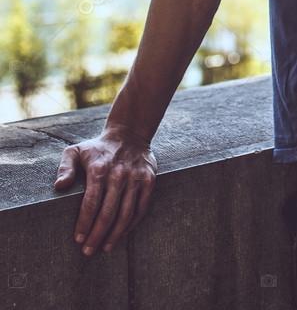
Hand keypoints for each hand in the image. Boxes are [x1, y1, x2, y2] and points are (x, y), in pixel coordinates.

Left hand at [53, 125, 157, 255]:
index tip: (78, 240)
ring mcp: (136, 178)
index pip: (91, 203)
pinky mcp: (149, 180)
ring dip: (115, 235)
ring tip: (105, 248)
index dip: (84, 224)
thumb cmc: (98, 148)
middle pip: (108, 213)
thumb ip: (65, 167)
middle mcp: (119, 174)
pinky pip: (141, 208)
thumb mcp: (76, 151)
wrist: (129, 133)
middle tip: (88, 251)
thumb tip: (59, 187)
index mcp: (99, 169)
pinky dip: (132, 224)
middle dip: (97, 235)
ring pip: (126, 214)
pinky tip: (122, 234)